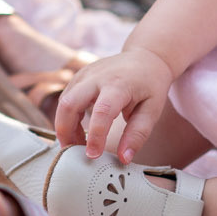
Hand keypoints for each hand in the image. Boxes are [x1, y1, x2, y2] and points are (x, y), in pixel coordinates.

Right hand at [51, 47, 174, 162]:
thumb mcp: (152, 110)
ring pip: (63, 102)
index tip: (93, 155)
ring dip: (65, 127)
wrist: (146, 57)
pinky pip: (66, 98)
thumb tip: (123, 159)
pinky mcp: (80, 76)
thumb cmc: (151, 84)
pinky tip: (79, 130)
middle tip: (74, 153)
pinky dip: (67, 118)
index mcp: (120, 84)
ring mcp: (86, 74)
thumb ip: (138, 134)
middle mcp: (98, 76)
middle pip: (69, 103)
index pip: (102, 111)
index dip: (95, 135)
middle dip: (65, 131)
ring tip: (79, 144)